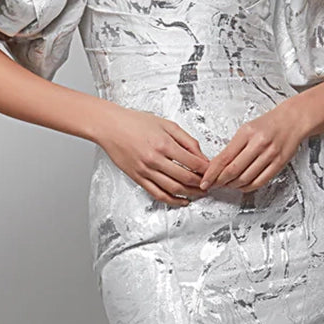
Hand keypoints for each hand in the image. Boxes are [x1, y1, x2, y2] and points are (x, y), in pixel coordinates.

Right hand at [94, 106, 209, 205]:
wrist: (110, 127)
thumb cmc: (136, 122)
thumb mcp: (166, 124)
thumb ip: (186, 140)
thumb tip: (201, 155)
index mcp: (164, 144)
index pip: (193, 162)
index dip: (206, 169)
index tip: (213, 171)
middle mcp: (155, 159)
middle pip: (185, 178)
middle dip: (201, 184)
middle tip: (209, 184)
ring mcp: (146, 171)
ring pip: (173, 189)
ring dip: (190, 194)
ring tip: (200, 194)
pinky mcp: (138, 178)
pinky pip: (158, 194)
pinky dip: (172, 201)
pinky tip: (182, 201)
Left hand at [199, 101, 309, 192]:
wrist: (293, 120)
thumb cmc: (269, 124)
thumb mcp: (247, 129)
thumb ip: (233, 146)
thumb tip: (217, 165)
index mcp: (247, 133)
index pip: (224, 158)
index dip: (212, 173)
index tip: (205, 180)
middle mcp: (258, 144)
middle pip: (233, 170)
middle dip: (220, 181)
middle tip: (213, 185)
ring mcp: (270, 155)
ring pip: (246, 178)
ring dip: (233, 185)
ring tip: (227, 185)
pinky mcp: (279, 164)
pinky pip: (260, 181)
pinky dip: (248, 187)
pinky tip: (242, 186)